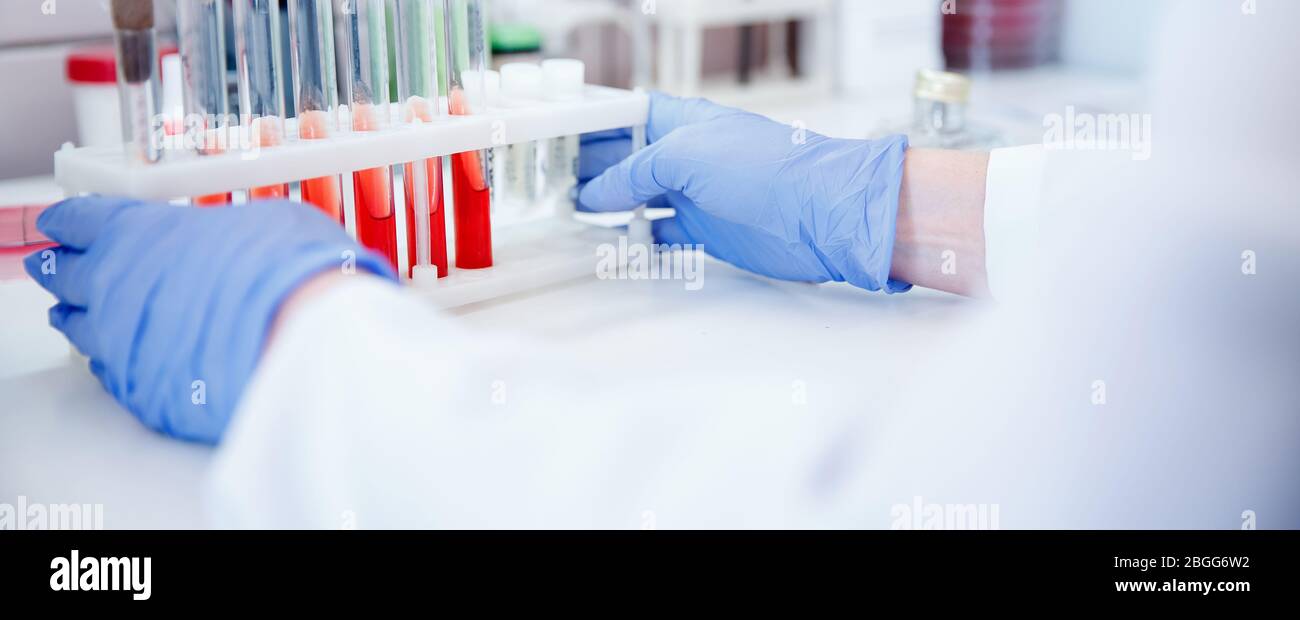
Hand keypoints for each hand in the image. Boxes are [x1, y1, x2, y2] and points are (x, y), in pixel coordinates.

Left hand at [24, 197, 395, 443]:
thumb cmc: (290, 273)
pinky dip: (109, 361)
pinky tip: (113, 358)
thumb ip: (233, 232)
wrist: (303, 340)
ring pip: (78, 328)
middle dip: (58, 269)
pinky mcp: (139, 390)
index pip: (82, 220)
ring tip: (68, 315)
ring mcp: (121, 342)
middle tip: (52, 267)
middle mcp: (116, 285)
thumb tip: (244, 240)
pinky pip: (109, 372)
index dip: (68, 221)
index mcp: (141, 232)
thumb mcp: (269, 222)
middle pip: (66, 275)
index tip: (58, 224)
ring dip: (73, 318)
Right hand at [579, 92, 910, 291]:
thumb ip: (635, 172)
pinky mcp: (710, 235)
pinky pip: (664, 240)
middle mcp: (688, 158)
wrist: (822, 215)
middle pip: (626, 163)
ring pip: (641, 203)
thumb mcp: (685, 156)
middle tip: (550, 187)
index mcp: (681, 122)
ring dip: (610, 212)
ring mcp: (698, 197)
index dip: (591, 128)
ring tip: (570, 219)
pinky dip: (638, 245)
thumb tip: (597, 193)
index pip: (625, 118)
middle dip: (591, 173)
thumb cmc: (769, 168)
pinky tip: (615, 249)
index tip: (554, 142)